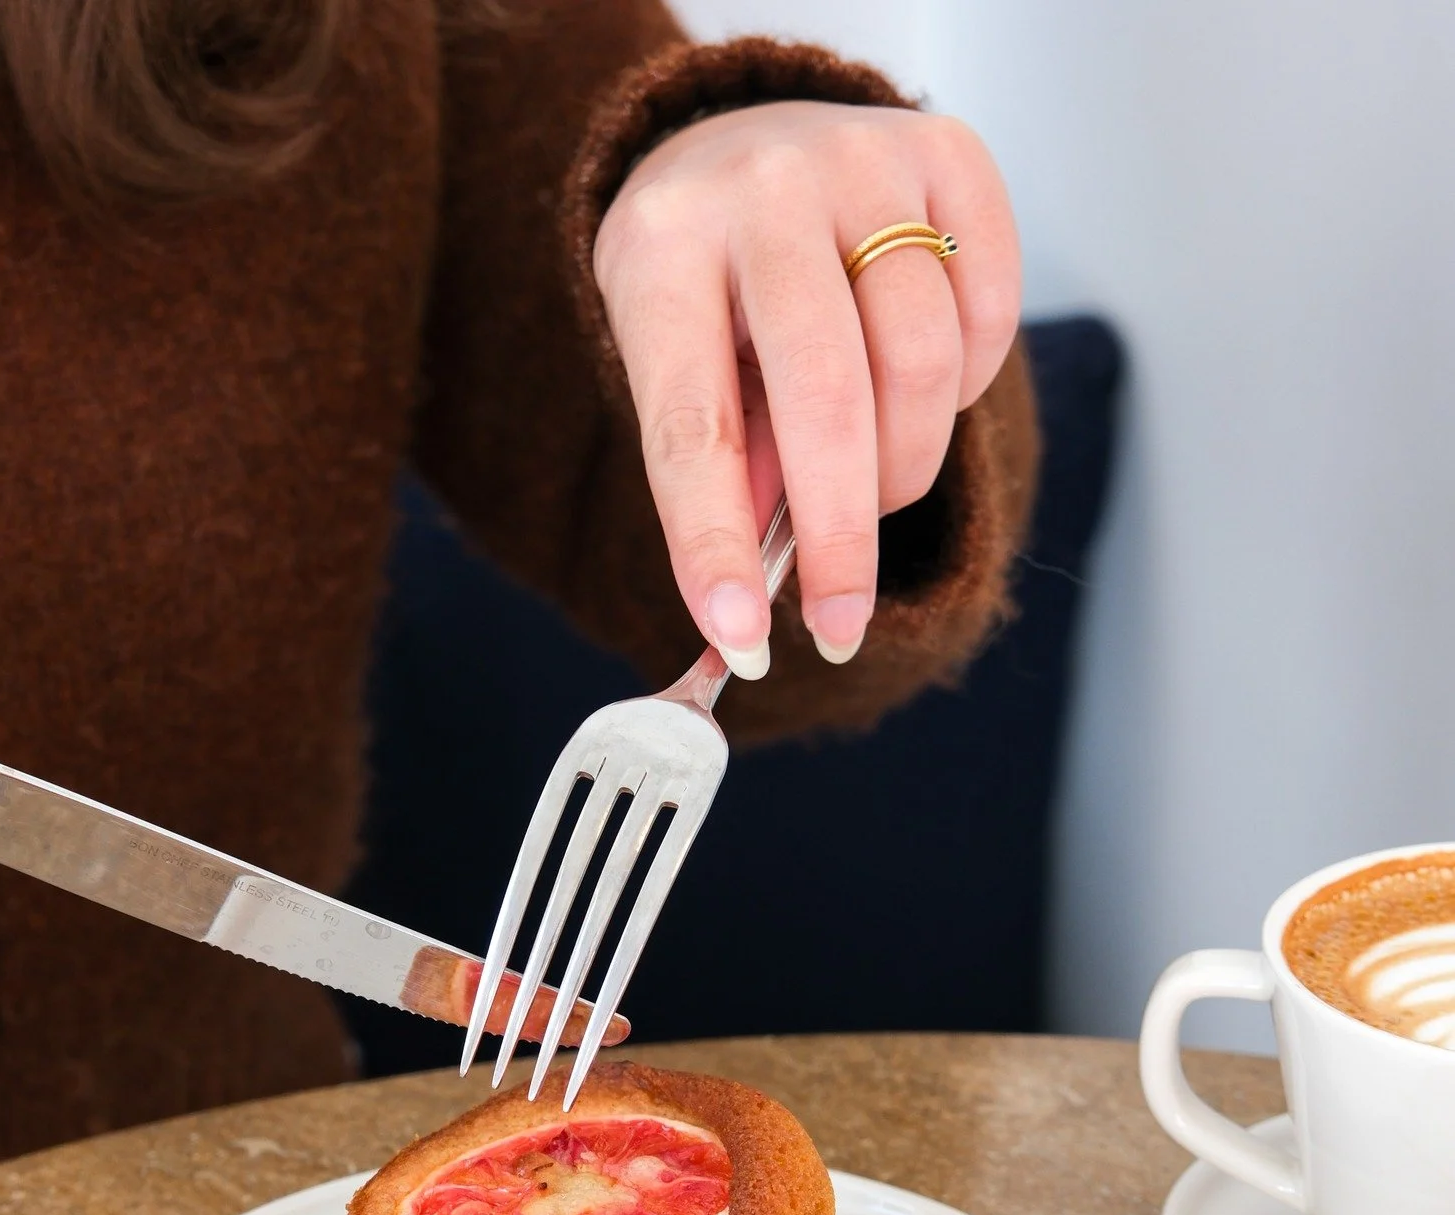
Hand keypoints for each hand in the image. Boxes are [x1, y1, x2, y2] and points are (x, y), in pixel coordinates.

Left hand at [594, 100, 1020, 675]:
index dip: (715, 543)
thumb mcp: (677, 369)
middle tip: (840, 624)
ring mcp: (861, 160)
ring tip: (871, 482)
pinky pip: (989, 312)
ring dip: (905, 463)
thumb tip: (750, 610)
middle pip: (826, 395)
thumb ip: (722, 473)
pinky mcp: (948, 153)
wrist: (744, 141)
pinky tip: (919, 388)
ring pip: (923, 362)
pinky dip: (966, 385)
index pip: (692, 425)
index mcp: (662, 252)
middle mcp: (761, 191)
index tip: (742, 636)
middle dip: (841, 535)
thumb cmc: (707, 291)